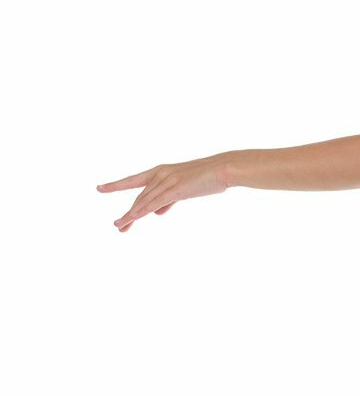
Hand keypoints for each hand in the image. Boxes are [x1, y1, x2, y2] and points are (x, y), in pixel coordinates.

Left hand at [97, 155, 228, 231]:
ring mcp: (167, 181)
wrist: (223, 169)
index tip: (100, 188)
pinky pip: (155, 202)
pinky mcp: (176, 188)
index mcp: (160, 172)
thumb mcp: (184, 190)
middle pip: (139, 198)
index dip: (116, 185)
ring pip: (144, 201)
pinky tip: (133, 217)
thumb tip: (156, 212)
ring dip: (131, 215)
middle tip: (118, 226)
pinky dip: (143, 211)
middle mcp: (159, 174)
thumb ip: (168, 200)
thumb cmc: (206, 179)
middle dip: (128, 214)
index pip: (133, 180)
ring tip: (120, 227)